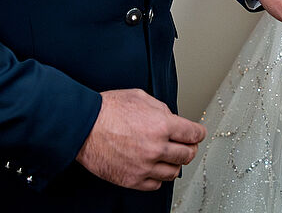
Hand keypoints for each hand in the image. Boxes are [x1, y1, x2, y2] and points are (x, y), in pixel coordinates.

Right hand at [76, 89, 204, 189]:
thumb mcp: (139, 97)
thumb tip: (173, 119)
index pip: (193, 134)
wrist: (83, 126)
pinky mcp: (132, 180)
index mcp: (161, 124)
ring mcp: (145, 166)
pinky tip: (153, 167)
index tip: (198, 134)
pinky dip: (157, 176)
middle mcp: (156, 147)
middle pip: (187, 155)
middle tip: (187, 146)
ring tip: (169, 157)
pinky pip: (155, 184)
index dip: (198, 133)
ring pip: (173, 172)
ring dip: (174, 164)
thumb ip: (161, 109)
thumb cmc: (107, 110)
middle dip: (189, 149)